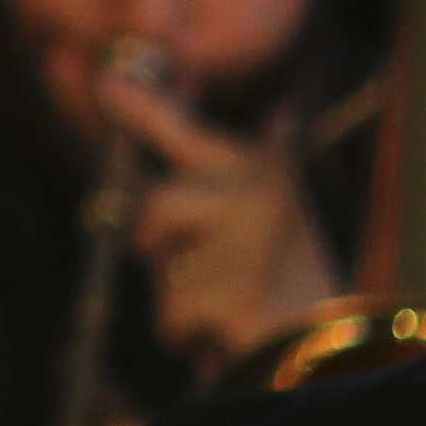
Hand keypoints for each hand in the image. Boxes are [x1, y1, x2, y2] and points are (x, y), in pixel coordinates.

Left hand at [93, 60, 343, 373]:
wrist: (323, 344)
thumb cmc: (276, 276)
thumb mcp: (259, 208)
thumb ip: (221, 168)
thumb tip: (256, 107)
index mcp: (260, 166)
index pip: (182, 128)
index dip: (139, 105)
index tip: (103, 81)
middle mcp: (258, 194)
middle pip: (156, 204)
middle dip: (156, 242)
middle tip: (196, 262)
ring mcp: (250, 244)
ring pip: (160, 263)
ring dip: (176, 291)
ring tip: (220, 297)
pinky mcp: (238, 296)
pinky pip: (170, 314)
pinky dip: (182, 331)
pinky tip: (221, 329)